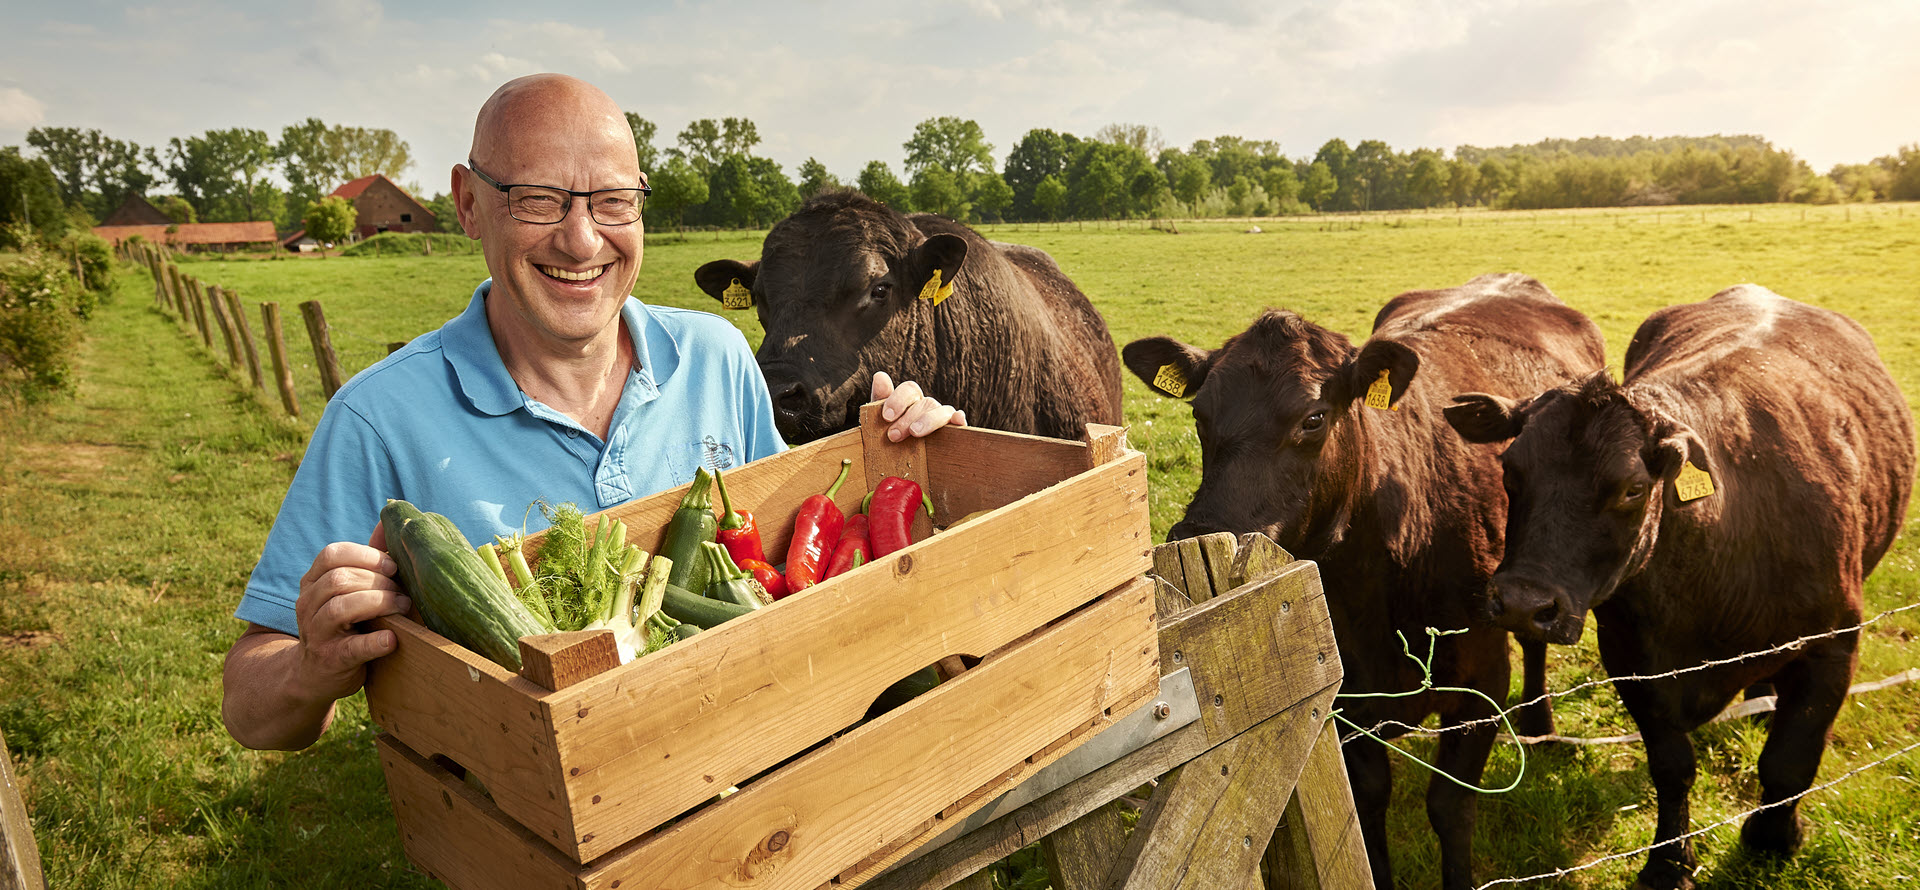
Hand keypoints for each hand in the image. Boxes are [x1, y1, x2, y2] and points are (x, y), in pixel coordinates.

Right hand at [290, 523, 409, 704]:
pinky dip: (375, 642)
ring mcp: (315, 632)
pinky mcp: (330, 660)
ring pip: (341, 607)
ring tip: (403, 608)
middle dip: (379, 582)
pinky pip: (351, 648)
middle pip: (340, 579)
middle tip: (405, 593)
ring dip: (379, 603)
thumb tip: (390, 518)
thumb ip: (368, 558)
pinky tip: (393, 638)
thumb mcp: (350, 589)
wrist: (315, 674)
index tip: (393, 566)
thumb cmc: (344, 624)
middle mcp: (308, 603)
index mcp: (313, 581)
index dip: (366, 556)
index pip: (332, 554)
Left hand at [872, 371, 967, 441]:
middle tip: (893, 435)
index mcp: (911, 402)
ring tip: (915, 433)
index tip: (886, 417)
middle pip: (925, 402)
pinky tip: (957, 420)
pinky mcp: (954, 434)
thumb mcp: (880, 423)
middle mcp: (928, 408)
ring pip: (943, 411)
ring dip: (928, 420)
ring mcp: (943, 420)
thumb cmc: (890, 442)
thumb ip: (880, 400)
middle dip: (908, 418)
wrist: (900, 468)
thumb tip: (880, 376)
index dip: (898, 400)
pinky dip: (960, 419)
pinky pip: (960, 422)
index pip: (910, 390)